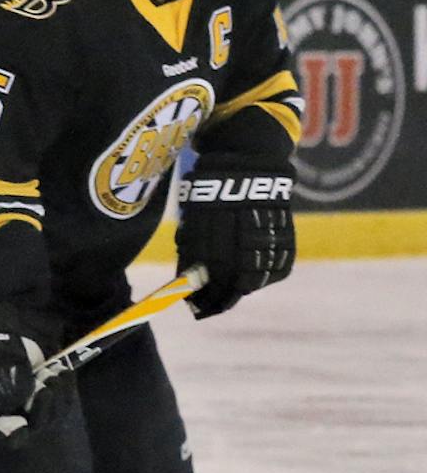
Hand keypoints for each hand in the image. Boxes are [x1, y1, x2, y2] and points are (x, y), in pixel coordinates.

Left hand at [175, 159, 293, 317]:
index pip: (210, 273)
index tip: (196, 309)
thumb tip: (185, 284)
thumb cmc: (211, 195)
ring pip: (257, 276)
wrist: (248, 164)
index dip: (203, 295)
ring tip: (229, 294)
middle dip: (222, 299)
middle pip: (234, 280)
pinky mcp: (287, 233)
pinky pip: (279, 266)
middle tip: (210, 308)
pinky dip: (266, 276)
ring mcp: (268, 232)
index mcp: (215, 228)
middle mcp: (243, 231)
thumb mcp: (193, 219)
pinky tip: (253, 279)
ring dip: (242, 289)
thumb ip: (191, 251)